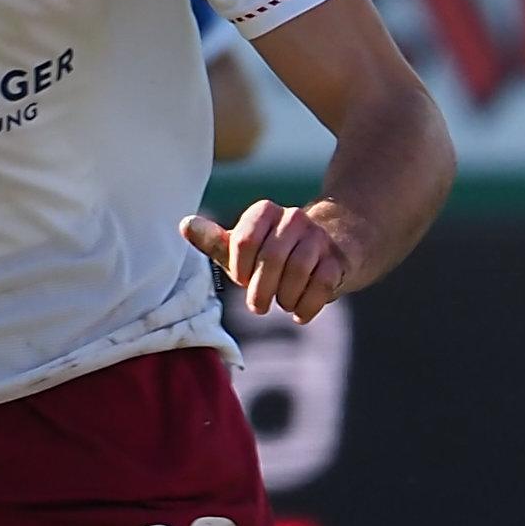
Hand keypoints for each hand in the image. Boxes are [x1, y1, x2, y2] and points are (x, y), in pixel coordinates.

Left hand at [186, 199, 365, 324]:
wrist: (332, 247)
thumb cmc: (276, 252)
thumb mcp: (243, 248)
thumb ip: (214, 241)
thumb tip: (185, 224)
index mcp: (266, 212)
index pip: (244, 240)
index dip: (240, 268)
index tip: (242, 279)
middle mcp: (294, 218)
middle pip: (271, 258)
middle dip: (261, 290)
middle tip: (258, 306)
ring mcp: (319, 238)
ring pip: (298, 271)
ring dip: (285, 298)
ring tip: (282, 303)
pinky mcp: (339, 260)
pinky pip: (322, 286)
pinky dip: (306, 306)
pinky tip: (300, 313)